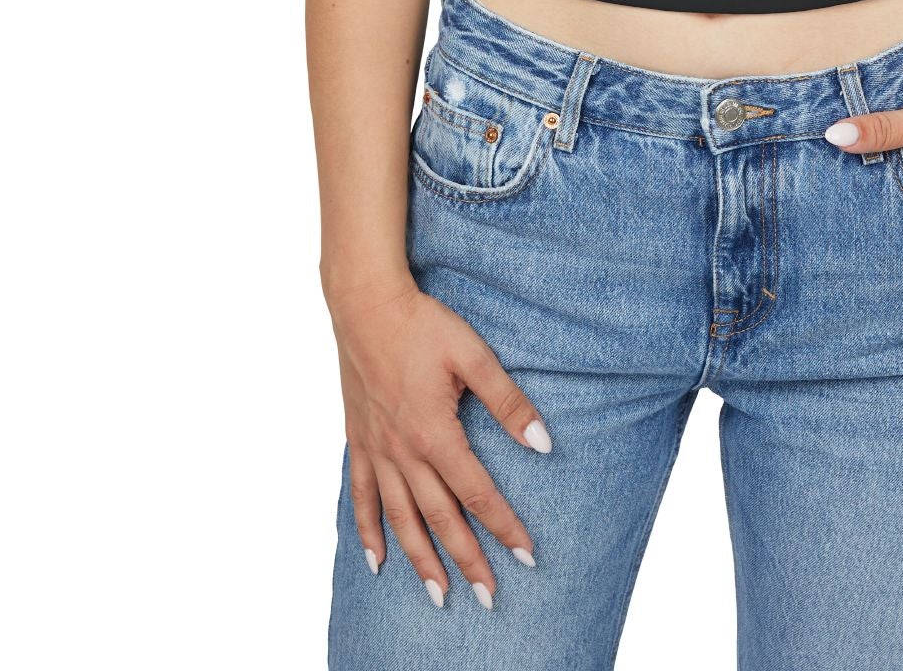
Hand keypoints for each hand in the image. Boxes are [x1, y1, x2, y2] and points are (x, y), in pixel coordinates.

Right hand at [330, 279, 549, 609]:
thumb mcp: (474, 355)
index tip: (527, 556)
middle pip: (439, 518)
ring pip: (400, 519)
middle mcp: (403, 451)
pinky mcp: (358, 440)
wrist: (365, 305)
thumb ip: (508, 402)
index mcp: (435, 433)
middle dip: (466, 560)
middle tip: (490, 597)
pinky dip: (367, 532)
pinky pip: (360, 496)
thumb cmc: (423, 324)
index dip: (503, 526)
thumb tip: (544, 443)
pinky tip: (377, 561)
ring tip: (439, 596)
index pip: (477, 493)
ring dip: (420, 561)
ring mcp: (376, 449)